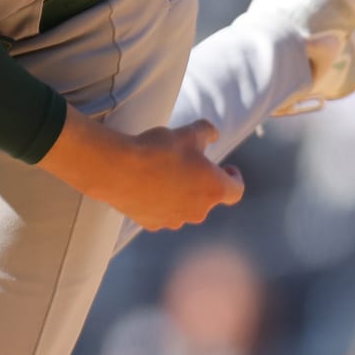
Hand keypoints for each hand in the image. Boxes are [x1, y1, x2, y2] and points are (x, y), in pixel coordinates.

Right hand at [37, 109, 242, 230]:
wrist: (119, 169)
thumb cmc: (158, 150)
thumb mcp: (188, 132)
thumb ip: (206, 131)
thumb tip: (213, 134)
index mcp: (214, 189)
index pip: (236, 190)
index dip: (234, 178)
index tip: (227, 169)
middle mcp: (198, 211)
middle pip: (207, 198)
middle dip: (201, 182)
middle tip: (188, 163)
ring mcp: (174, 220)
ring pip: (184, 207)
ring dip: (180, 193)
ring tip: (163, 172)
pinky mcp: (151, 223)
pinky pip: (161, 213)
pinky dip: (159, 202)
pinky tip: (146, 186)